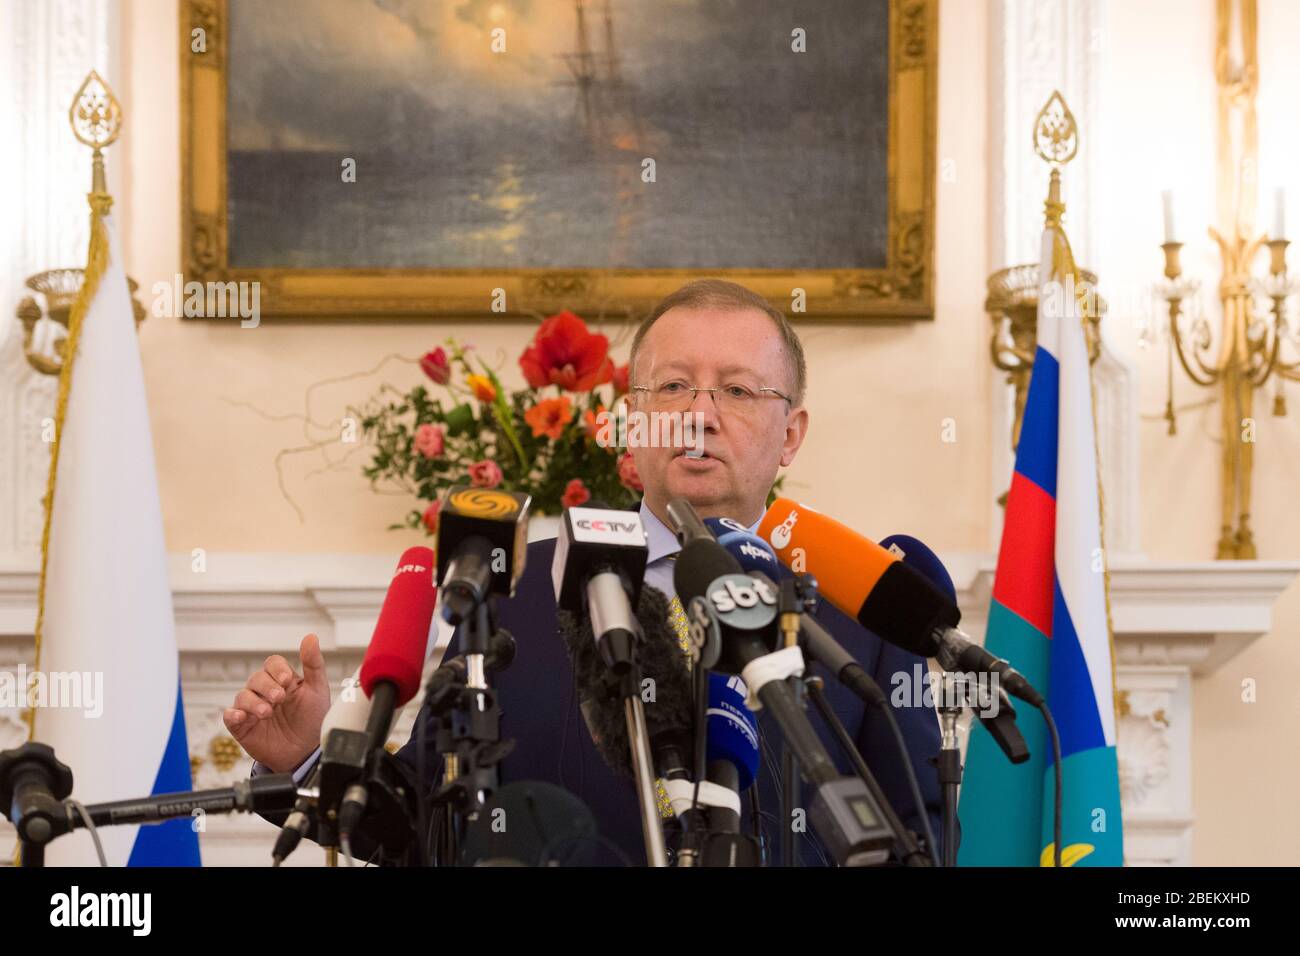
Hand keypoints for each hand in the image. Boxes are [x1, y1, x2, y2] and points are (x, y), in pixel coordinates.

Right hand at [223, 633, 330, 773]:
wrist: (306, 751)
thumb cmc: (312, 719)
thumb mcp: (317, 690)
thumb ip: (313, 664)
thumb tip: (310, 637)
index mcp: (283, 680)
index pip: (272, 664)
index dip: (276, 669)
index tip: (286, 680)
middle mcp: (265, 691)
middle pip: (256, 678)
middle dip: (267, 686)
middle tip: (279, 698)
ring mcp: (252, 708)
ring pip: (242, 696)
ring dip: (253, 702)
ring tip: (267, 712)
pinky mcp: (242, 726)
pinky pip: (229, 716)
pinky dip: (233, 714)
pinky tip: (242, 717)